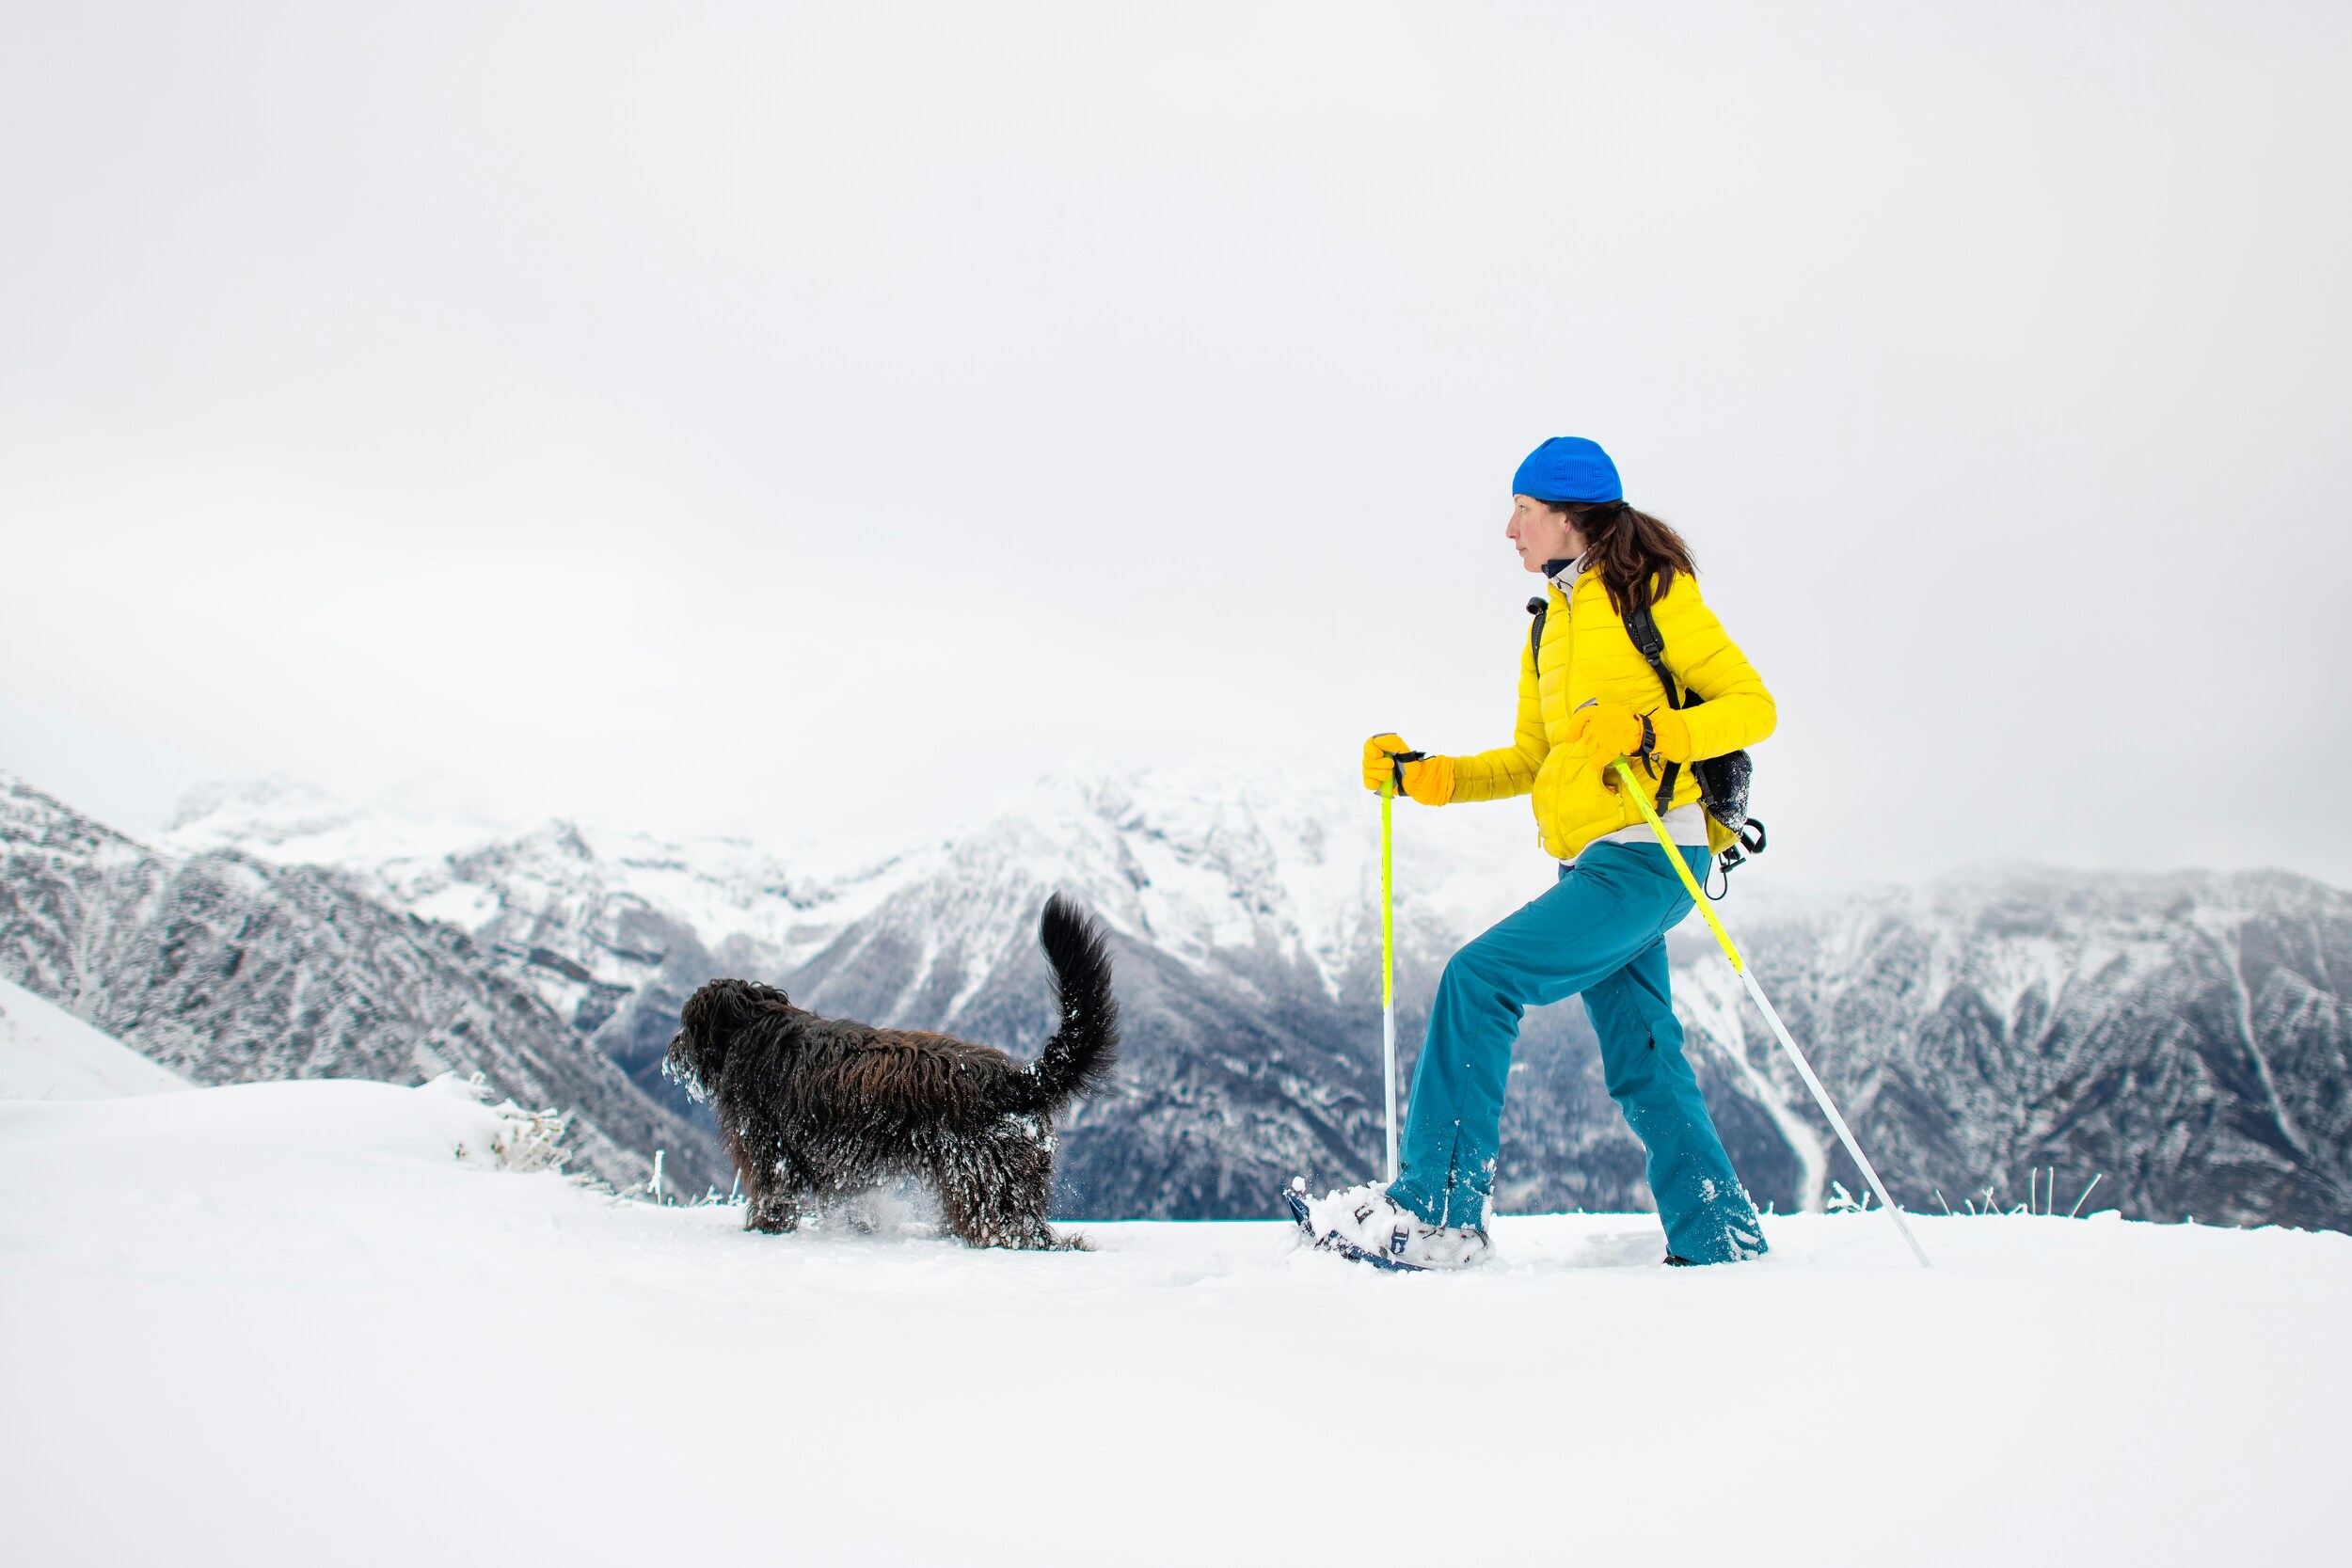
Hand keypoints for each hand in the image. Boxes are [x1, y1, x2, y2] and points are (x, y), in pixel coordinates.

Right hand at [1360, 734, 1453, 804]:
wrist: (1417, 780)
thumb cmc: (1411, 763)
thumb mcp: (1404, 749)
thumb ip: (1392, 742)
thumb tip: (1377, 741)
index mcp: (1381, 748)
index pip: (1368, 745)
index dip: (1372, 750)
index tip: (1381, 754)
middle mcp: (1375, 759)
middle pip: (1366, 759)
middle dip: (1379, 764)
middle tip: (1392, 765)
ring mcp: (1374, 771)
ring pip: (1367, 772)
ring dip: (1380, 774)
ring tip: (1391, 774)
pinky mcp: (1375, 782)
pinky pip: (1367, 783)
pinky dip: (1373, 783)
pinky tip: (1381, 783)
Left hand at [1561, 702, 1691, 786]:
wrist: (1643, 731)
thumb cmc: (1625, 722)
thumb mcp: (1611, 713)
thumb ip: (1595, 719)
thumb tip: (1572, 736)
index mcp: (1601, 711)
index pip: (1581, 717)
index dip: (1573, 728)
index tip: (1569, 738)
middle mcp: (1602, 723)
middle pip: (1586, 736)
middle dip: (1590, 740)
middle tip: (1601, 740)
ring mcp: (1606, 736)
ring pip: (1591, 748)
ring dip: (1595, 750)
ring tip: (1605, 747)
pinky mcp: (1612, 748)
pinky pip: (1598, 759)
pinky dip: (1596, 762)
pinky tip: (1595, 764)